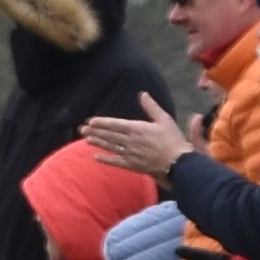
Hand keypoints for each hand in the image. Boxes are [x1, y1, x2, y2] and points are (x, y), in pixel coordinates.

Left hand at [74, 96, 194, 177]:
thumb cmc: (173, 139)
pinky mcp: (132, 165)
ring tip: (86, 139)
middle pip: (109, 135)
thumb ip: (151, 107)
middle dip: (95, 131)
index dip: (102, 123)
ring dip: (97, 143)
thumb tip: (143, 94)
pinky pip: (116, 162)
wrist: (178, 163)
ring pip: (110, 147)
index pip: (115, 124)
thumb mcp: (164, 119)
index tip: (91, 121)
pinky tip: (96, 157)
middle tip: (82, 129)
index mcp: (137, 128)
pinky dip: (105, 159)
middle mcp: (130, 141)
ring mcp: (130, 154)